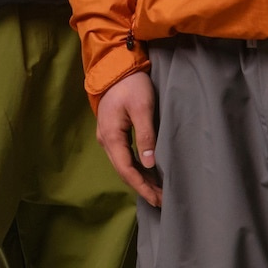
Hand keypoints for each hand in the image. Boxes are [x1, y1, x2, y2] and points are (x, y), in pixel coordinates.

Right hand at [96, 71, 162, 207]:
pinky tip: (148, 172)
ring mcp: (108, 136)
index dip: (142, 186)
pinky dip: (137, 167)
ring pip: (124, 165)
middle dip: (142, 187)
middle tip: (161, 200)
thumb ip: (146, 135)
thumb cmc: (131, 85)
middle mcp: (106, 140)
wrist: (116, 66)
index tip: (158, 199)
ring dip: (140, 178)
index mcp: (111, 137)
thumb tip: (150, 164)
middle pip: (124, 171)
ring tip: (158, 191)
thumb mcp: (142, 108)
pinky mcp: (114, 132)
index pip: (127, 170)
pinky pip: (125, 156)